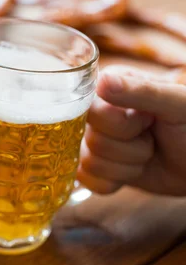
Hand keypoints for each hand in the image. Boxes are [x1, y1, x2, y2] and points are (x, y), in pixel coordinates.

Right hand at [78, 66, 185, 195]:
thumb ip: (141, 91)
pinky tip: (132, 170)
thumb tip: (103, 82)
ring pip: (91, 163)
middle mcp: (95, 112)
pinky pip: (88, 180)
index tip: (148, 121)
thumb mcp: (176, 104)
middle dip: (131, 148)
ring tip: (147, 152)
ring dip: (129, 166)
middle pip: (93, 140)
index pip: (93, 112)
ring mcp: (92, 139)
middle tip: (152, 138)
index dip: (123, 125)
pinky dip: (115, 181)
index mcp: (109, 87)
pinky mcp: (94, 164)